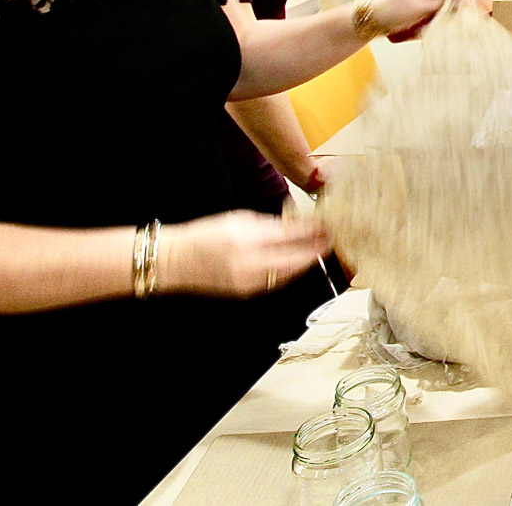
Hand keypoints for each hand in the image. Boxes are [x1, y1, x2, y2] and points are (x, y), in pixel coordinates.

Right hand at [159, 210, 330, 296]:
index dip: (316, 232)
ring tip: (322, 247)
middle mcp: (251, 265)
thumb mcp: (241, 220)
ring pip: (291, 273)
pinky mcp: (249, 291)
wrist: (176, 261)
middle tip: (335, 237)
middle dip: (318, 248)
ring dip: (308, 260)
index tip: (333, 224)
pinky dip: (292, 270)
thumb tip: (301, 224)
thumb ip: (273, 224)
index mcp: (248, 241)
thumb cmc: (205, 235)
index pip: (292, 237)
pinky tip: (301, 261)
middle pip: (297, 259)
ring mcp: (251, 282)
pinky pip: (279, 281)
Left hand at [367, 0, 473, 35]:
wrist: (376, 17)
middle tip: (472, 7)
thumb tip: (458, 4)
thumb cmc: (396, 10)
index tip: (471, 4)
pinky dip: (445, 7)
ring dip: (454, 2)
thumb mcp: (421, 7)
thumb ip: (441, 4)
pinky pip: (438, 1)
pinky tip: (451, 14)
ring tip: (464, 11)